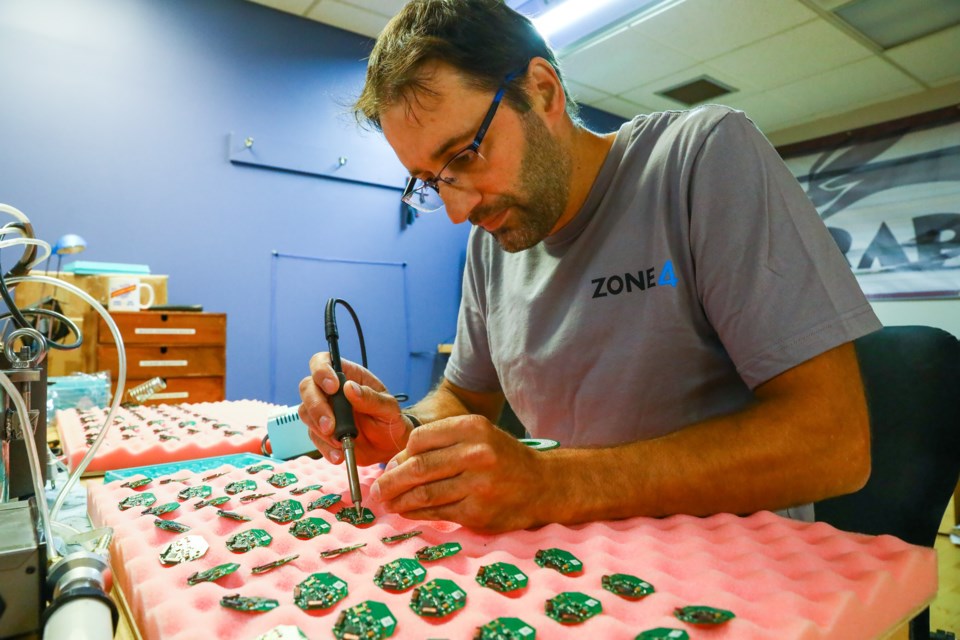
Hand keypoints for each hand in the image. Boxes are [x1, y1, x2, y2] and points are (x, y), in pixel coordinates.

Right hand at [298, 353, 411, 465]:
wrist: (389, 445)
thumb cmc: (389, 419)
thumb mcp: (388, 407)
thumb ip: (371, 398)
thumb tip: (349, 388)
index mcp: (347, 375)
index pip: (322, 361)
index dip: (321, 370)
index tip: (332, 387)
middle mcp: (330, 391)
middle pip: (307, 387)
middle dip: (316, 406)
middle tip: (330, 425)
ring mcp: (323, 411)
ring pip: (305, 412)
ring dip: (318, 428)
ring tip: (339, 442)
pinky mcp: (321, 431)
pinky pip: (313, 436)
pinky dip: (324, 447)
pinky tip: (338, 454)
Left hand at [370, 415, 548, 531]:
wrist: (543, 485)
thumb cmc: (502, 459)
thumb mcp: (477, 437)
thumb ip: (440, 445)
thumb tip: (394, 464)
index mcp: (472, 427)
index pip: (420, 439)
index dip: (400, 455)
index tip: (388, 467)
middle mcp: (476, 452)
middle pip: (418, 467)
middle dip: (391, 481)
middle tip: (377, 490)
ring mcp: (478, 484)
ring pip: (425, 493)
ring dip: (399, 500)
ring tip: (388, 503)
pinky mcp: (478, 511)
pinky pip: (437, 512)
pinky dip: (417, 513)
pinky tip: (408, 512)